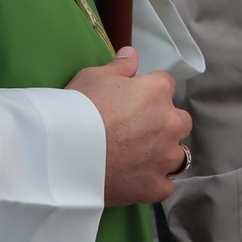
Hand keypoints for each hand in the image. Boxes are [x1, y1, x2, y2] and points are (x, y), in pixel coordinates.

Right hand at [67, 47, 191, 205]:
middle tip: (136, 130)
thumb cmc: (76, 109)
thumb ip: (119, 66)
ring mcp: (164, 158)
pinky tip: (136, 180)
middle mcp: (169, 123)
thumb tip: (132, 54)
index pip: (165, 85)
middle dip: (164, 123)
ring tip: (137, 158)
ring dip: (162, 154)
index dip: (148, 92)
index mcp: (157, 92)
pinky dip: (154, 183)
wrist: (61, 154)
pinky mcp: (155, 187)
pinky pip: (165, 186)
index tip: (132, 101)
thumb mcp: (93, 77)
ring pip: (177, 155)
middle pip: (180, 121)